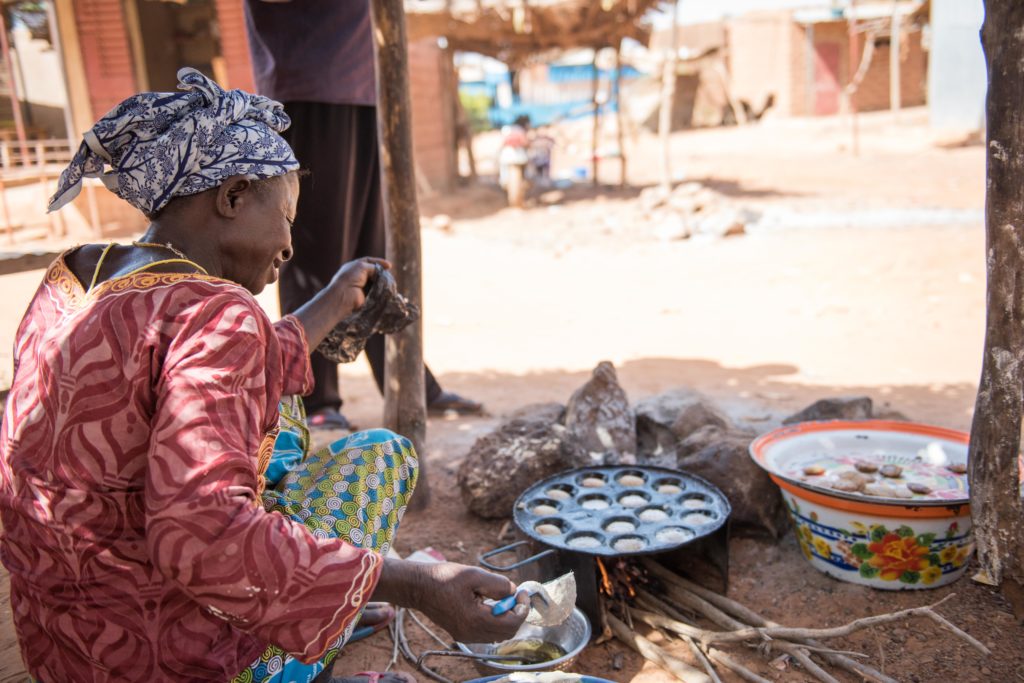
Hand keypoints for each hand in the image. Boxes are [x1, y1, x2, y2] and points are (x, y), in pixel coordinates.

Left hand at [328, 257, 390, 315]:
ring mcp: (362, 286)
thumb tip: (381, 272)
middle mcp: (358, 276)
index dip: (379, 262)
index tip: (389, 266)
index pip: (368, 262)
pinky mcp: (366, 295)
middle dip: (381, 273)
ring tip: (389, 282)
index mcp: (354, 267)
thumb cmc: (350, 278)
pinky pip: (376, 291)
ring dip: (382, 282)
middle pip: (373, 272)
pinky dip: (381, 290)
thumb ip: (373, 267)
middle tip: (389, 274)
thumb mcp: (362, 266)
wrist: (344, 295)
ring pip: (376, 282)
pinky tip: (386, 289)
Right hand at [373, 558, 526, 642]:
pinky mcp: (461, 633)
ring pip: (498, 634)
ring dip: (506, 618)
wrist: (418, 587)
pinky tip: (487, 604)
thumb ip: (498, 584)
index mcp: (475, 619)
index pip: (511, 623)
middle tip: (515, 594)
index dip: (522, 608)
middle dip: (516, 613)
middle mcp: (471, 632)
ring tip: (500, 597)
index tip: (523, 592)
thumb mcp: (474, 574)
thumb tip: (513, 591)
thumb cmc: (443, 578)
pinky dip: (494, 621)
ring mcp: (465, 635)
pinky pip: (486, 633)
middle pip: (507, 632)